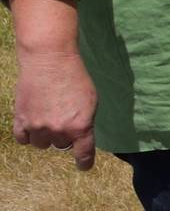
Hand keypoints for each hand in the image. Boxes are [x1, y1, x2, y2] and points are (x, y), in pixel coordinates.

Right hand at [9, 48, 95, 169]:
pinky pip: (23, 139)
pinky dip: (28, 135)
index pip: (83, 153)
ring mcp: (38, 127)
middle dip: (64, 135)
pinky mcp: (21, 120)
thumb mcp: (91, 100)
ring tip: (48, 117)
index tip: (84, 166)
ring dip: (45, 135)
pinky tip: (32, 124)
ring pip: (41, 144)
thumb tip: (78, 136)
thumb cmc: (75, 77)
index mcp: (80, 126)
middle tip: (63, 117)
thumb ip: (85, 121)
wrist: (50, 60)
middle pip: (61, 145)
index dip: (84, 162)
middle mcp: (58, 130)